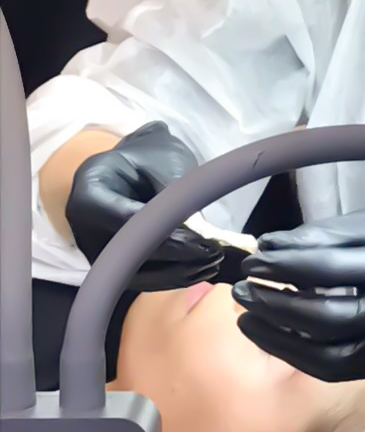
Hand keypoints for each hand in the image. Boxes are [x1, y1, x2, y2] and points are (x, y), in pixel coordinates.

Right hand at [65, 122, 222, 290]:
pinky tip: (200, 268)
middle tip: (213, 253)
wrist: (135, 164)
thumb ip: (174, 194)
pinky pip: (140, 276)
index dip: (165, 234)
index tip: (200, 241)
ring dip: (176, 273)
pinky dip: (170, 275)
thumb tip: (196, 231)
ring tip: (212, 262)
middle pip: (129, 252)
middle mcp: (85, 229)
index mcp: (89, 193)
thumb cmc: (148, 155)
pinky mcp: (112, 265)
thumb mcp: (163, 162)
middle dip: (175, 256)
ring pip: (135, 274)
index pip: (127, 221)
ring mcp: (96, 251)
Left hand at [233, 207, 364, 381]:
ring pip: (323, 353)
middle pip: (321, 316)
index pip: (325, 269)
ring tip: (246, 316)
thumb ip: (322, 236)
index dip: (282, 265)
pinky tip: (273, 335)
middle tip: (241, 288)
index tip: (252, 257)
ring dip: (277, 336)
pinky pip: (333, 368)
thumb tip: (268, 246)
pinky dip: (298, 354)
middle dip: (274, 303)